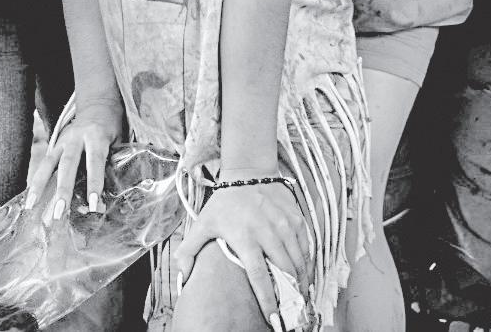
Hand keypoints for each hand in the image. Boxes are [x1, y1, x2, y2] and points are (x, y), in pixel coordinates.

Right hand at [25, 97, 121, 221]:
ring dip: (40, 185)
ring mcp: (63, 140)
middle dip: (63, 189)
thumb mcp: (118, 141)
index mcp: (97, 136)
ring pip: (49, 162)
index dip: (94, 183)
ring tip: (31, 206)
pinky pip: (44, 163)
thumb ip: (112, 163)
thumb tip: (109, 198)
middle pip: (68, 164)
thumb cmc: (111, 128)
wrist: (98, 105)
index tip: (94, 204)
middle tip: (60, 212)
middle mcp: (77, 137)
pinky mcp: (55, 145)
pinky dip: (36, 181)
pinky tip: (30, 198)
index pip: (95, 161)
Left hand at [174, 179, 309, 324]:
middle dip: (290, 294)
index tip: (273, 318)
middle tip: (291, 312)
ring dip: (301, 280)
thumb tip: (183, 276)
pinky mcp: (296, 217)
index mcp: (245, 237)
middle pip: (284, 270)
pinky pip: (306, 245)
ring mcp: (285, 224)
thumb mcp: (203, 223)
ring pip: (298, 259)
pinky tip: (304, 273)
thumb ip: (189, 249)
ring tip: (300, 296)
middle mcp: (268, 231)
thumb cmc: (225, 201)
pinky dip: (307, 262)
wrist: (249, 172)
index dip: (268, 299)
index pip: (260, 275)